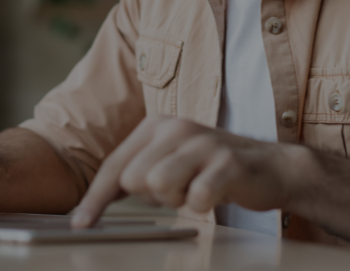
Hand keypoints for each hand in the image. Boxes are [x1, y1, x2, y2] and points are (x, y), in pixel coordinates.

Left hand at [71, 115, 292, 227]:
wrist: (268, 166)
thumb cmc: (210, 167)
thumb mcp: (168, 161)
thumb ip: (134, 173)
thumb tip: (92, 203)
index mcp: (158, 125)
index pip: (116, 165)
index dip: (96, 198)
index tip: (81, 224)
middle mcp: (177, 127)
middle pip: (135, 179)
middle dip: (153, 196)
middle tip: (179, 188)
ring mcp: (203, 143)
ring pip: (159, 185)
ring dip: (177, 200)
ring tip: (195, 189)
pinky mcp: (228, 163)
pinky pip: (196, 198)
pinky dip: (201, 205)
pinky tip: (214, 194)